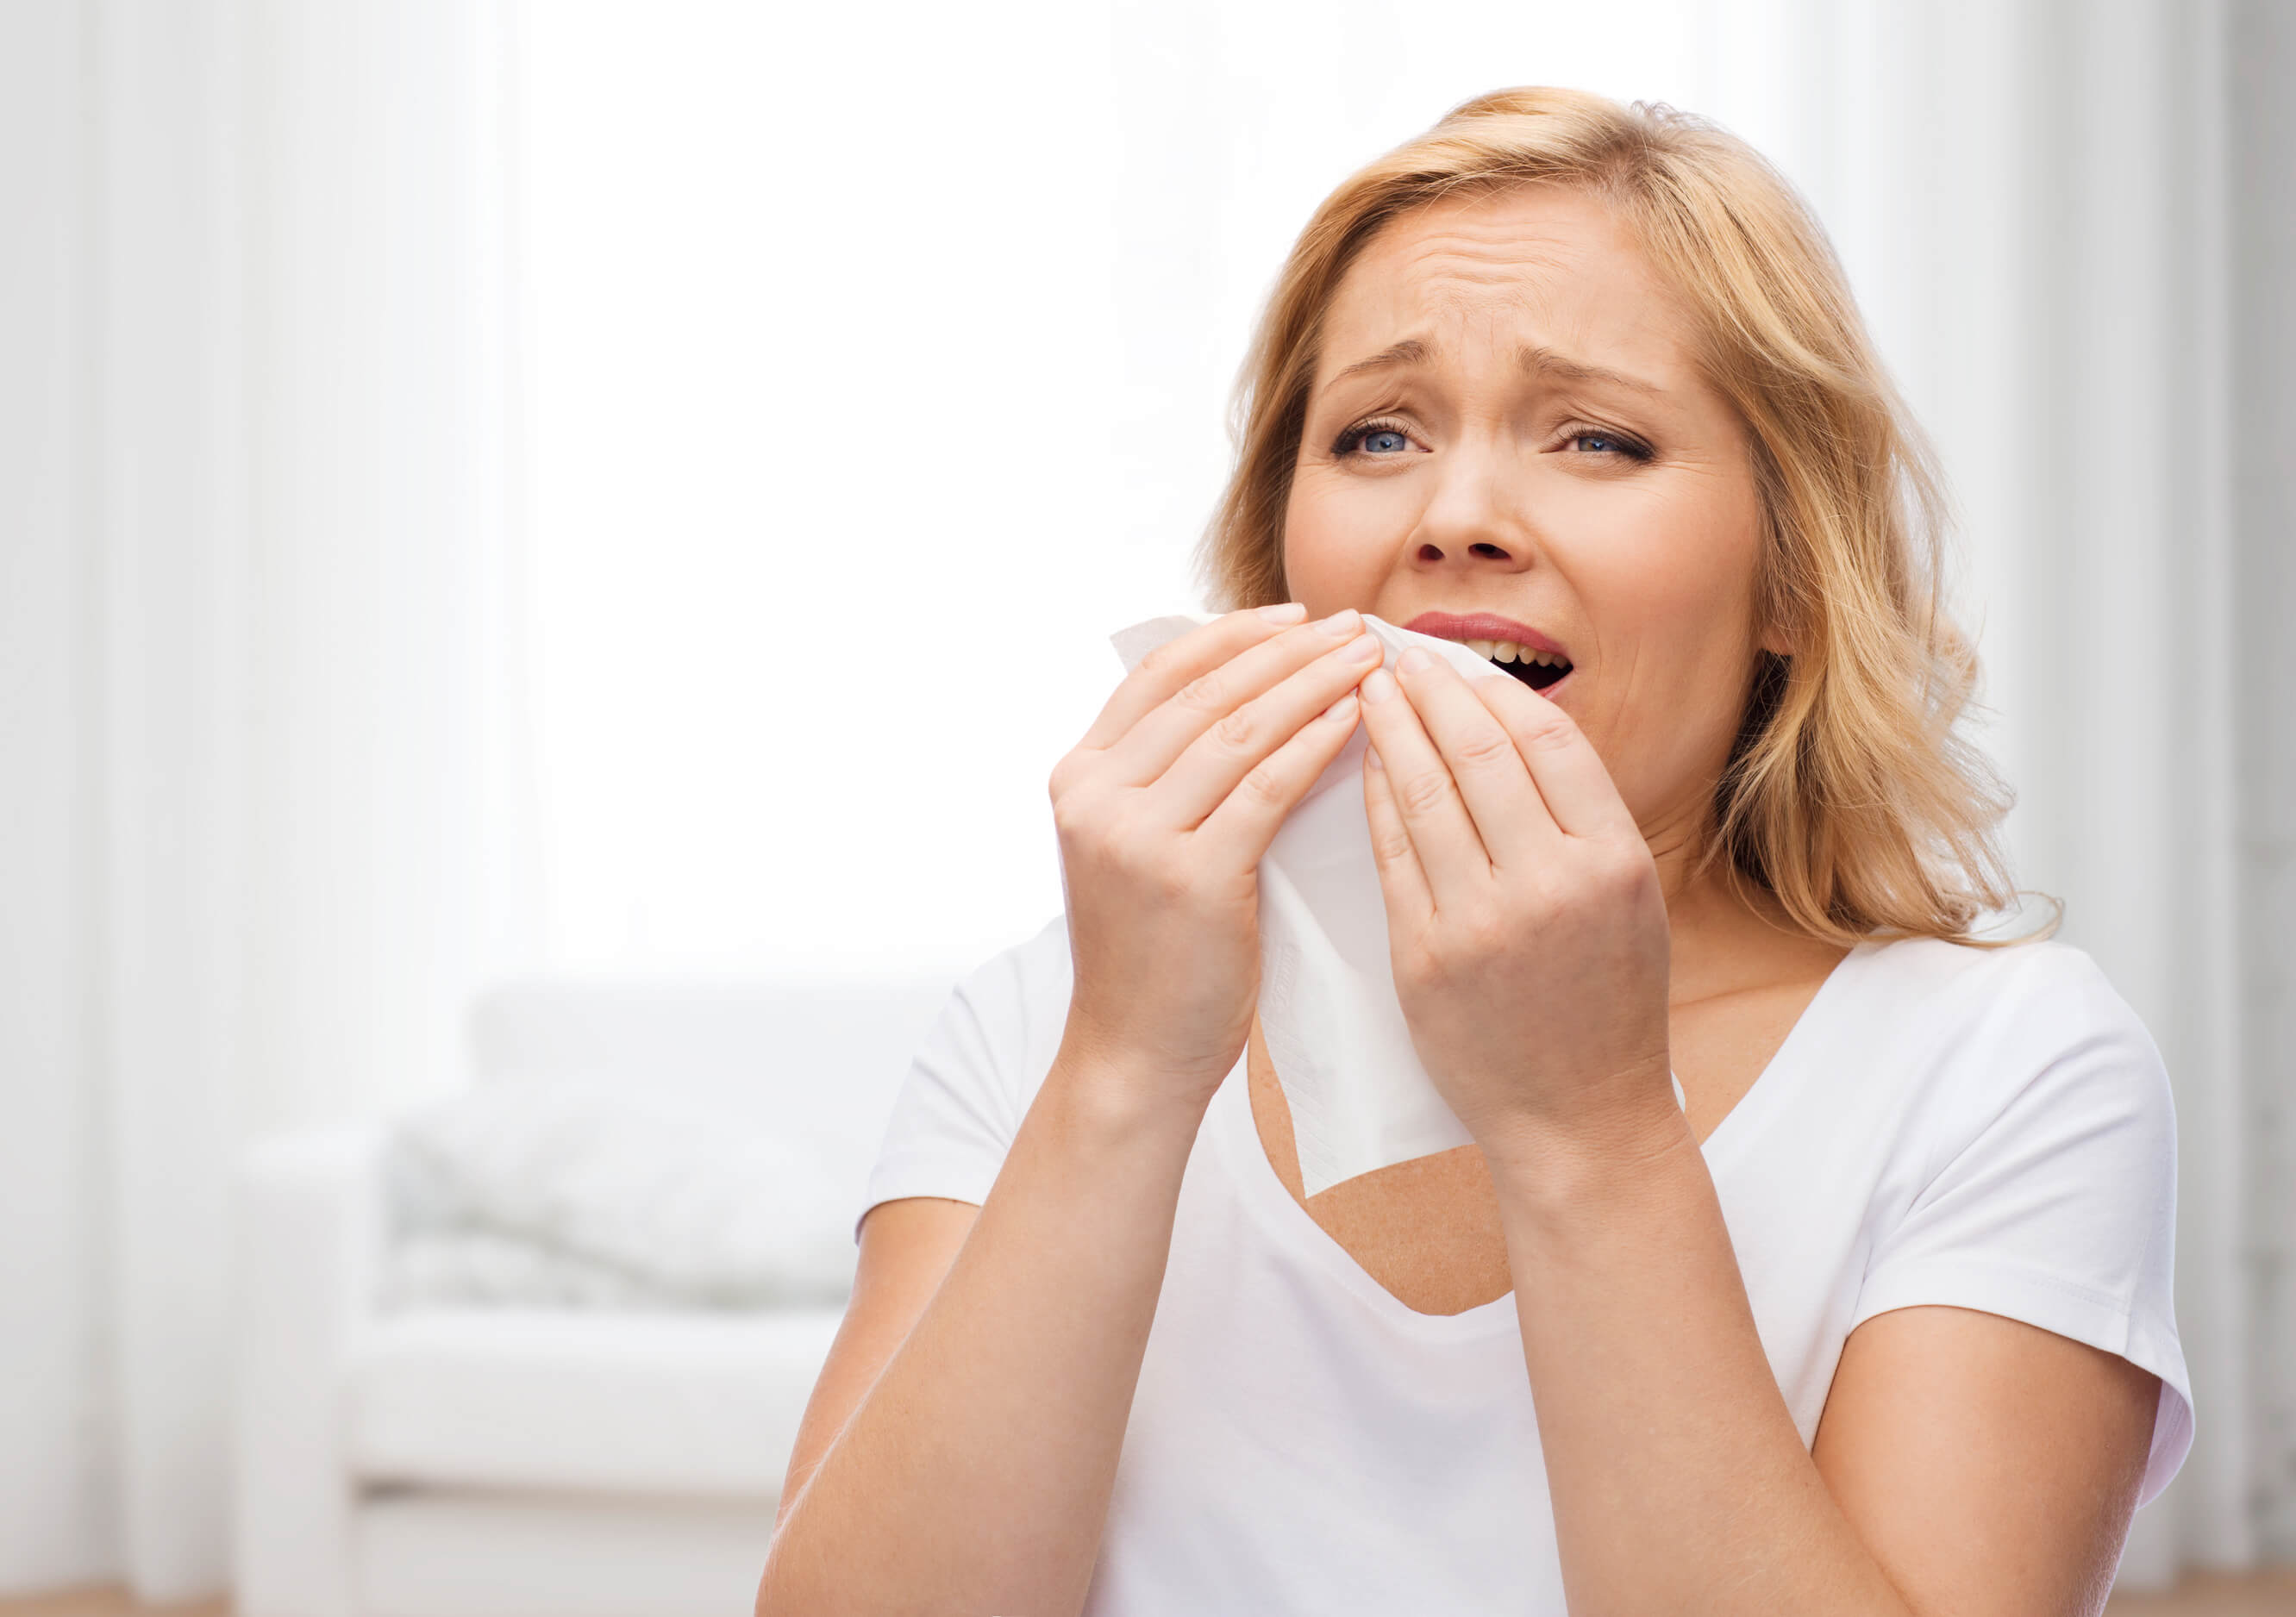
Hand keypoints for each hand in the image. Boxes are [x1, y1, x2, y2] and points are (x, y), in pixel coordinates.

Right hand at [1051, 605, 1382, 1113]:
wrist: (1134, 1053)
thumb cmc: (1155, 953)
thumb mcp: (1137, 845)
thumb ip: (1171, 775)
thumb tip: (1255, 694)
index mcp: (1078, 777)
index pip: (1159, 674)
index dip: (1232, 635)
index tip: (1297, 613)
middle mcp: (1095, 796)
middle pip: (1205, 692)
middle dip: (1288, 649)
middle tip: (1354, 625)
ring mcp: (1135, 835)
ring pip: (1239, 730)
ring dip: (1313, 684)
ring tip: (1369, 660)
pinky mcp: (1188, 876)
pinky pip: (1265, 787)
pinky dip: (1316, 744)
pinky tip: (1357, 720)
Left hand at [1356, 647, 1677, 1164]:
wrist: (1579, 1117)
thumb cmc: (1607, 1002)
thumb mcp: (1628, 899)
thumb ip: (1580, 817)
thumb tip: (1512, 721)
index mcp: (1612, 861)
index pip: (1549, 740)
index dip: (1495, 689)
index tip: (1458, 660)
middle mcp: (1551, 884)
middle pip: (1480, 753)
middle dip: (1431, 691)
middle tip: (1395, 653)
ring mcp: (1482, 923)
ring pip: (1424, 795)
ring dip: (1390, 730)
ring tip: (1365, 689)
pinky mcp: (1424, 958)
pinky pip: (1391, 855)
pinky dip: (1375, 798)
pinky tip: (1363, 763)